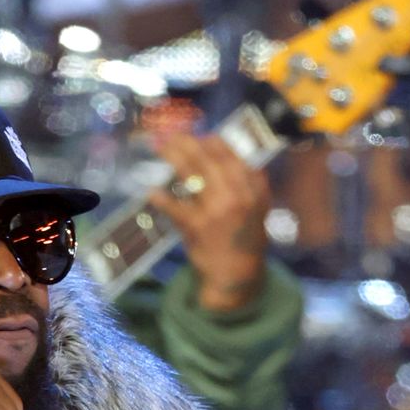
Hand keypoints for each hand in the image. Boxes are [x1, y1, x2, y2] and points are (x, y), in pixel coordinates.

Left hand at [148, 129, 269, 314]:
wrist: (238, 276)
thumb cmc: (245, 239)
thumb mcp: (258, 207)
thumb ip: (250, 181)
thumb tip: (230, 154)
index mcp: (252, 186)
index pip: (229, 153)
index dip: (209, 140)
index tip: (196, 136)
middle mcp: (237, 194)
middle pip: (207, 157)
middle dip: (186, 141)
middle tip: (170, 134)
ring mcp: (216, 209)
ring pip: (192, 174)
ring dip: (173, 156)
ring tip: (159, 146)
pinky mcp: (198, 227)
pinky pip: (176, 208)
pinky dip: (161, 199)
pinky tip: (150, 191)